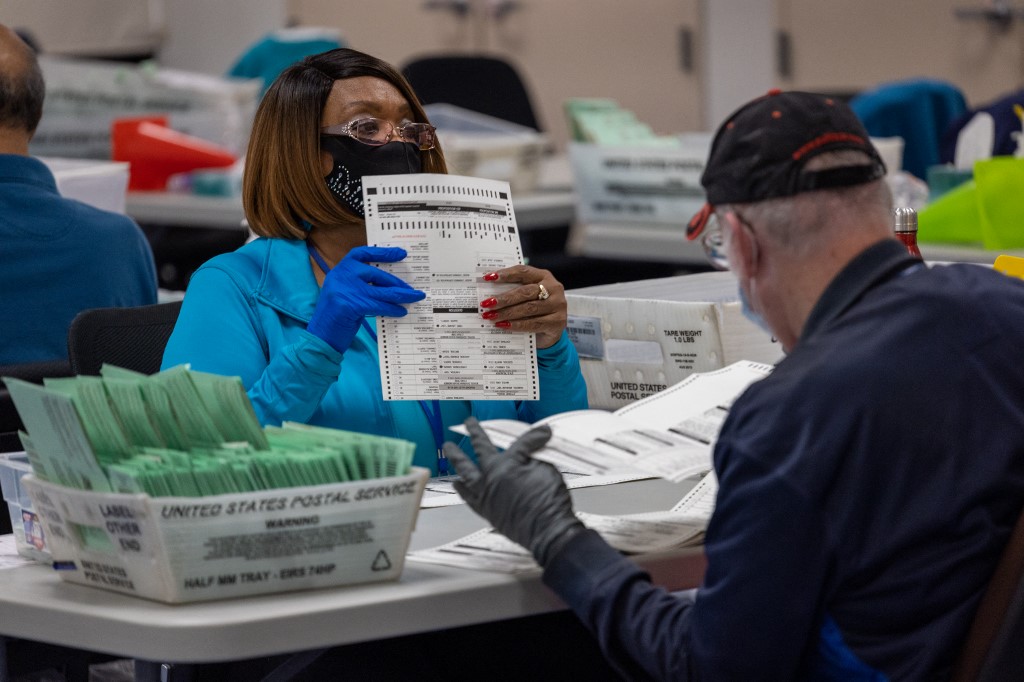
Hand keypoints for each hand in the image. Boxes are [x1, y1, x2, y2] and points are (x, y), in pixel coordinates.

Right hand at [307, 246, 424, 352]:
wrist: (320, 338)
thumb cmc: (336, 318)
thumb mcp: (347, 295)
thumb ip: (362, 286)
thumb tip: (390, 285)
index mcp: (340, 271)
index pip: (362, 253)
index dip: (382, 252)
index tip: (401, 253)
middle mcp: (341, 276)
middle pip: (376, 273)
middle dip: (397, 282)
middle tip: (412, 288)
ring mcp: (344, 289)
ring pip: (381, 290)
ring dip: (402, 295)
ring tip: (415, 297)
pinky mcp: (350, 305)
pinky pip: (379, 305)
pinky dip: (392, 309)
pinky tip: (401, 312)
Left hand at [444, 417, 584, 565]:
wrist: (547, 531)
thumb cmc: (548, 505)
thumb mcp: (548, 471)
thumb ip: (536, 457)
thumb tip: (532, 452)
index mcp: (508, 464)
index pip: (519, 443)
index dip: (532, 437)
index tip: (541, 433)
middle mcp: (491, 477)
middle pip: (481, 449)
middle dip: (476, 433)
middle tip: (469, 424)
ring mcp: (485, 494)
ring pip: (465, 471)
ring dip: (456, 458)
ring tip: (449, 449)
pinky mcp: (485, 510)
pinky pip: (467, 496)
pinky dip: (462, 489)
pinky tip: (458, 484)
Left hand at [479, 265, 566, 348]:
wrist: (551, 331)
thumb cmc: (535, 310)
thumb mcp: (527, 297)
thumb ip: (513, 291)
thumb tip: (488, 294)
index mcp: (544, 276)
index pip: (523, 272)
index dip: (505, 274)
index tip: (488, 277)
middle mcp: (553, 288)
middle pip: (525, 291)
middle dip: (504, 298)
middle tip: (486, 304)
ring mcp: (558, 305)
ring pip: (529, 308)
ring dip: (507, 313)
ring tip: (491, 316)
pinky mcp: (558, 321)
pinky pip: (534, 323)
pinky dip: (517, 325)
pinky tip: (504, 325)